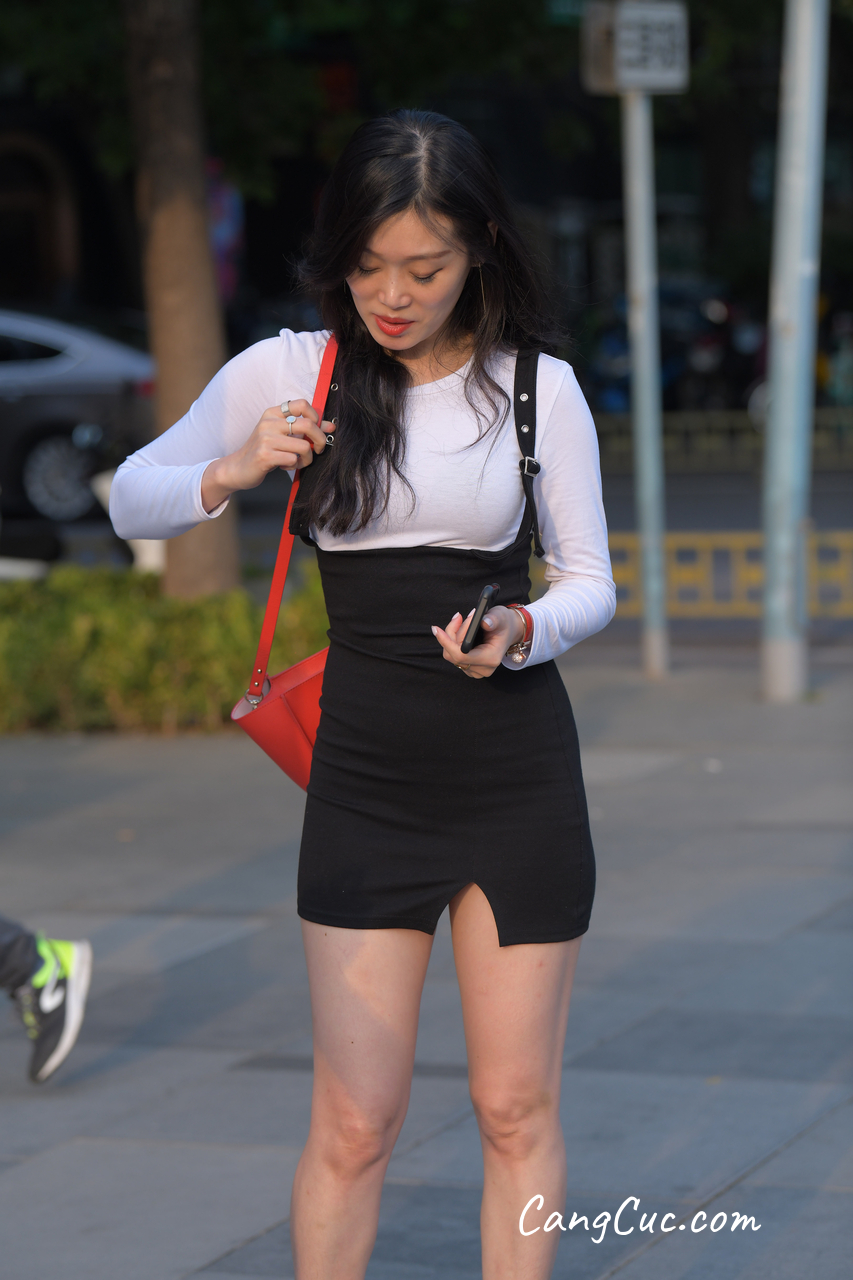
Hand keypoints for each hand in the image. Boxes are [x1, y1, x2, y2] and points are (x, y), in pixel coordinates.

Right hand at [201, 398, 334, 511]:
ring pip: (304, 446)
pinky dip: (294, 466)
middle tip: (318, 450)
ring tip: (297, 461)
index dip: (316, 417)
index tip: (316, 430)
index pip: (302, 404)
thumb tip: (331, 426)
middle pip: (308, 425)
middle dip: (320, 440)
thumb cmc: (264, 450)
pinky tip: (285, 466)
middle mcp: (269, 422)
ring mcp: (265, 438)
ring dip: (306, 459)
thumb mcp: (282, 435)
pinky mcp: (265, 455)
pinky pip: (293, 459)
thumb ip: (304, 429)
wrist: (238, 468)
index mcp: (273, 413)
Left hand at [431, 605, 525, 678]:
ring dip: (452, 636)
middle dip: (453, 632)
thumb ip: (493, 619)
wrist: (509, 631)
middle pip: (454, 654)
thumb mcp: (501, 616)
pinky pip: (453, 656)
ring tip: (463, 621)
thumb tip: (484, 622)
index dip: (447, 642)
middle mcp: (483, 669)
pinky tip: (461, 630)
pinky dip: (453, 641)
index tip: (436, 629)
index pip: (461, 656)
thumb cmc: (504, 623)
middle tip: (460, 616)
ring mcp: (475, 671)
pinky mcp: (469, 668)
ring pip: (451, 655)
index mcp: (491, 658)